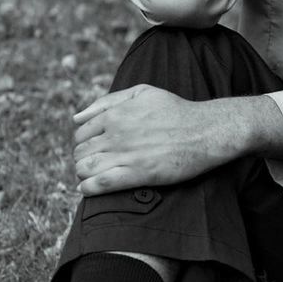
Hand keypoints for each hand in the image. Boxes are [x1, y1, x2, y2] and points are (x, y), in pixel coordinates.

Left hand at [72, 85, 248, 195]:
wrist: (205, 131)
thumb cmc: (176, 110)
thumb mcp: (142, 93)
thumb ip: (107, 102)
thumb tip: (76, 117)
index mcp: (115, 115)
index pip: (81, 134)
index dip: (84, 144)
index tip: (93, 150)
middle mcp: (116, 134)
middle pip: (80, 152)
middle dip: (83, 159)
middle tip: (94, 165)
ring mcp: (126, 154)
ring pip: (86, 168)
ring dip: (84, 174)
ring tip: (92, 176)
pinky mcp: (139, 173)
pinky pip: (102, 183)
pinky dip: (89, 188)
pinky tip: (88, 188)